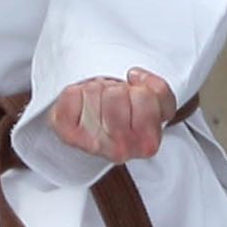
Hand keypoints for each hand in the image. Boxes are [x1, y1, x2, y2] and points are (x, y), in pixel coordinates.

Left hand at [50, 67, 175, 162]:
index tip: (134, 98)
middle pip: (116, 93)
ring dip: (96, 90)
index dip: (139, 88)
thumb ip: (159, 90)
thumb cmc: (126, 118)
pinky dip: (75, 92)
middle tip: (113, 102)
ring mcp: (92, 144)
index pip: (144, 95)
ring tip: (98, 105)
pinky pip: (72, 93)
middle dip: (116, 89)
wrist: (95, 135)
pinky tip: (82, 107)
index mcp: (147, 144)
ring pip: (93, 90)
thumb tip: (134, 76)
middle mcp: (121, 150)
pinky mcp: (68, 134)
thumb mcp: (157, 106)